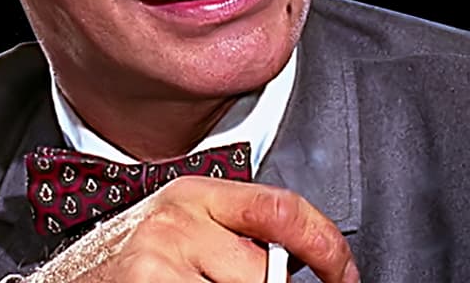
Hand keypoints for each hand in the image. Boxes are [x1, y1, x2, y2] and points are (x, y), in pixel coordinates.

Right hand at [23, 177, 357, 282]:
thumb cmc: (126, 267)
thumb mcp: (180, 235)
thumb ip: (231, 237)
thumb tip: (297, 267)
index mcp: (190, 195)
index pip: (282, 210)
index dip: (327, 248)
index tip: (342, 275)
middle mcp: (175, 220)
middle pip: (265, 271)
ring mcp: (160, 259)